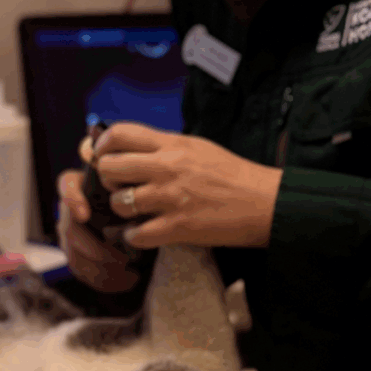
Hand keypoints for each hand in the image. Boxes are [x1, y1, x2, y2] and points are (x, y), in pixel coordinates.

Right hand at [55, 136, 141, 292]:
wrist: (157, 216)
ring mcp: (74, 232)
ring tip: (129, 271)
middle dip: (93, 247)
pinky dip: (104, 279)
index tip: (84, 214)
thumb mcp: (145, 182)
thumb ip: (136, 176)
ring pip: (74, 254)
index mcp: (87, 185)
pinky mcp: (80, 254)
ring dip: (100, 267)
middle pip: (70, 228)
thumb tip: (132, 174)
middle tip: (122, 257)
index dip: (71, 199)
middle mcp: (75, 208)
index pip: (67, 184)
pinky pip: (82, 270)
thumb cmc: (150, 194)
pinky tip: (129, 280)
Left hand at [92, 122, 282, 247]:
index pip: (118, 134)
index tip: (104, 157)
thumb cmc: (233, 175)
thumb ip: (163, 147)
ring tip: (134, 213)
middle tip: (119, 187)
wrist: (269, 203)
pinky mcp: (178, 227)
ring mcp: (172, 198)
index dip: (102, 147)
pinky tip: (144, 233)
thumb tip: (129, 148)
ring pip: (119, 203)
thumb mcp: (197, 147)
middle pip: (109, 168)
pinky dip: (134, 237)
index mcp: (172, 144)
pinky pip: (135, 234)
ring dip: (121, 211)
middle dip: (107, 180)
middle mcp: (167, 167)